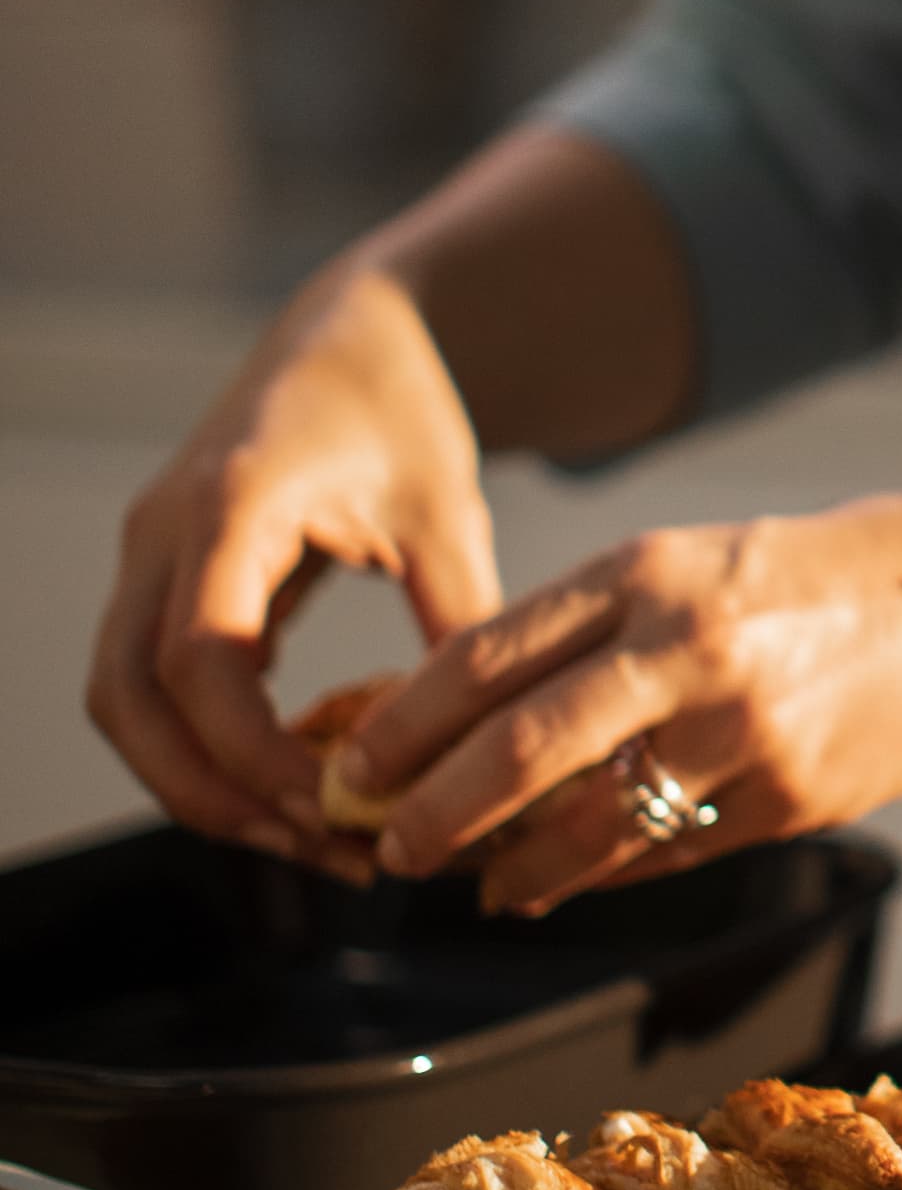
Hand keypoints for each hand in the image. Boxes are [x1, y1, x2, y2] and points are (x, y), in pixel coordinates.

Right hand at [87, 269, 499, 873]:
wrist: (355, 338)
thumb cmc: (405, 411)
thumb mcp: (449, 512)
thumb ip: (459, 621)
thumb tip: (489, 747)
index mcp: (230, 506)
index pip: (199, 660)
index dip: (254, 752)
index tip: (337, 807)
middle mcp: (164, 534)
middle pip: (129, 699)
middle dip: (214, 793)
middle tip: (324, 851)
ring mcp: (151, 556)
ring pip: (124, 703)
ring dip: (202, 784)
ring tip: (314, 838)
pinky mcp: (165, 578)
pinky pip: (150, 685)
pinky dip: (204, 748)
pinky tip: (295, 786)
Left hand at [341, 492, 901, 913]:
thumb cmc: (796, 586)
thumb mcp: (682, 571)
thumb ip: (582, 634)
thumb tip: (456, 719)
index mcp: (645, 574)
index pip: (487, 657)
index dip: (404, 726)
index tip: (353, 772)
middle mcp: (688, 648)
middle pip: (522, 749)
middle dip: (436, 814)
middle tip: (389, 850)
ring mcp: (745, 729)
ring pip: (595, 824)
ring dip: (518, 869)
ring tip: (481, 887)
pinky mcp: (793, 797)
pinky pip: (672, 853)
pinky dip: (607, 876)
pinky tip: (567, 884)